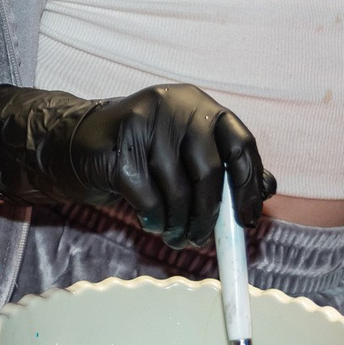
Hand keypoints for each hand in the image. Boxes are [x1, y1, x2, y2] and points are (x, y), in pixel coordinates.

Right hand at [0, 83, 275, 248]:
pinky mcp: (120, 140)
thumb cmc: (141, 157)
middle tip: (200, 240)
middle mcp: (176, 104)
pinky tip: (149, 220)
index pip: (241, 143)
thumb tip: (267, 189)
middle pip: (210, 170)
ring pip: (177, 187)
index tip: (246, 221)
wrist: (75, 146)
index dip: (249, 186)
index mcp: (200, 105)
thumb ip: (225, 170)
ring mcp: (146, 118)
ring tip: (173, 236)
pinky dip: (152, 218)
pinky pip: (147, 195)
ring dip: (178, 224)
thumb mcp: (185, 159)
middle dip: (208, 216)